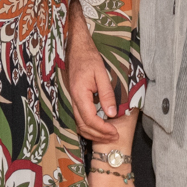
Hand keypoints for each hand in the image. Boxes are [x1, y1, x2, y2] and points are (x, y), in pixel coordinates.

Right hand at [64, 8, 117, 139]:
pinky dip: (88, 127)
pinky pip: (79, 118)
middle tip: (114, 138)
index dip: (103, 129)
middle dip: (99, 135)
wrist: (76, 48)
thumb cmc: (89, 58)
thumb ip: (106, 94)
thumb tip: (111, 114)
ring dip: (93, 133)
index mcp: (79, 94)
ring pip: (79, 124)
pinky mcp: (74, 99)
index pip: (90, 120)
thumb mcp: (101, 74)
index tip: (114, 133)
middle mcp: (73, 99)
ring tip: (108, 135)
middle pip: (83, 126)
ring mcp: (72, 100)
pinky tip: (99, 128)